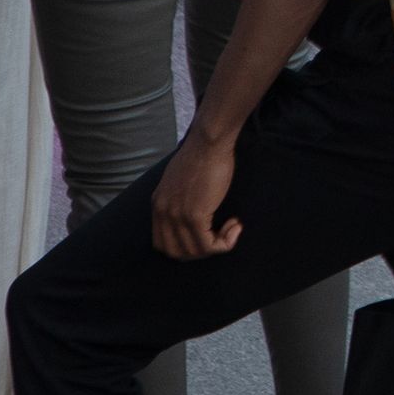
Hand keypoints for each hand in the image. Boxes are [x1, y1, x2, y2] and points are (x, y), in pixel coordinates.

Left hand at [150, 127, 242, 259]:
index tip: (205, 234)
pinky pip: (209, 244)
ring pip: (194, 252)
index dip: (185, 247)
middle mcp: (163, 213)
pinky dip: (225, 242)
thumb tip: (193, 207)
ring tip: (232, 228)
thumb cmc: (202, 154)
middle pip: (175, 252)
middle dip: (200, 251)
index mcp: (158, 205)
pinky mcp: (194, 216)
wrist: (209, 142)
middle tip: (219, 237)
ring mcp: (176, 216)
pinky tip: (236, 226)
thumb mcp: (180, 178)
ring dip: (217, 246)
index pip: (162, 243)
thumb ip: (179, 197)